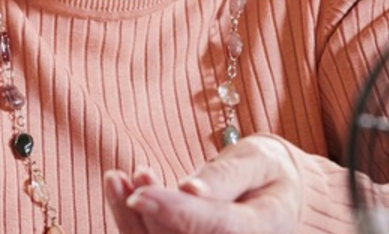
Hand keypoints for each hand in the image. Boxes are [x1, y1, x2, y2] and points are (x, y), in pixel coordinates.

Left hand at [104, 134, 302, 233]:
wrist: (272, 192)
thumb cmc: (266, 171)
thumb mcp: (257, 161)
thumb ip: (226, 176)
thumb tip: (189, 189)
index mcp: (262, 228)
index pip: (217, 226)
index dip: (176, 213)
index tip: (139, 194)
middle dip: (152, 214)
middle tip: (130, 174)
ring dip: (131, 220)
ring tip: (116, 179)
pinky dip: (131, 221)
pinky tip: (119, 188)